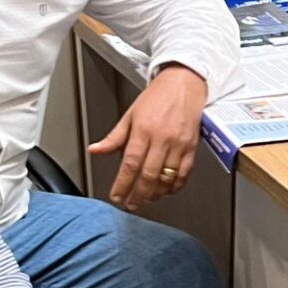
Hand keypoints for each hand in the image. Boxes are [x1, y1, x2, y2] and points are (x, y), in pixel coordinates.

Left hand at [90, 66, 207, 209]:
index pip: (130, 163)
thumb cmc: (158, 96)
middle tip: (131, 203)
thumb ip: (113, 137)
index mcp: (143, 130)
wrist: (185, 83)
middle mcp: (162, 138)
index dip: (122, 184)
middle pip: (148, 175)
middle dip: (138, 194)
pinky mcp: (192, 147)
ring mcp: (179, 144)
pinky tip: (167, 190)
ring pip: (167, 177)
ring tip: (146, 199)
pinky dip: (175, 186)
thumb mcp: (130, 114)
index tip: (117, 195)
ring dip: (155, 193)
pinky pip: (184, 173)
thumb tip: (95, 150)